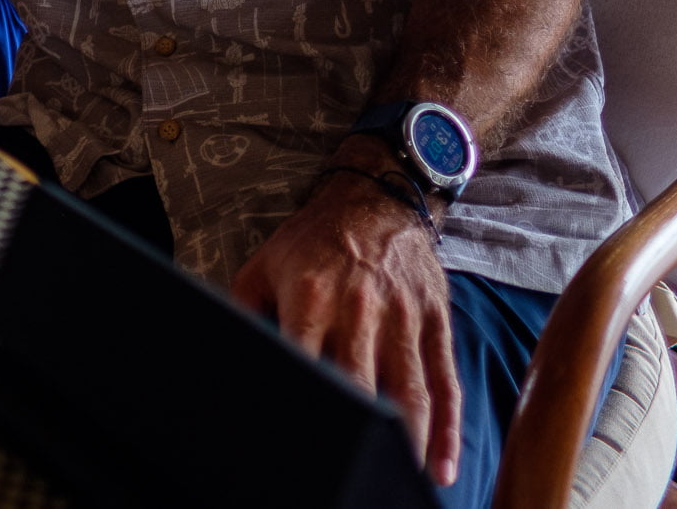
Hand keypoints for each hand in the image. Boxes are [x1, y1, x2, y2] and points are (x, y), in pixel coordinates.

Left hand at [231, 170, 461, 488]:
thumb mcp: (263, 267)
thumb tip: (227, 359)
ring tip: (401, 482)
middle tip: (347, 476)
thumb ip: (243, 315)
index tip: (299, 452)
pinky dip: (448, 429)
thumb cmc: (312, 241)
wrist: (375, 196)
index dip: (304, 409)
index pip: (303, 368)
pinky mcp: (435, 319)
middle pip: (361, 389)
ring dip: (409, 446)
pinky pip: (446, 380)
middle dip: (356, 437)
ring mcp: (402, 315)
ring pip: (410, 393)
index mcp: (310, 299)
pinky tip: (442, 467)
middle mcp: (360, 309)